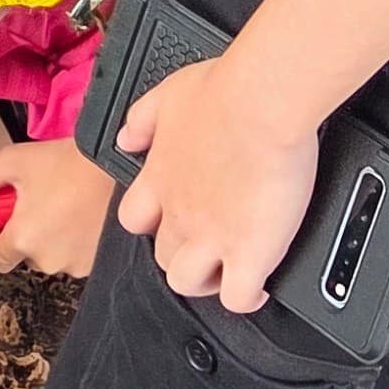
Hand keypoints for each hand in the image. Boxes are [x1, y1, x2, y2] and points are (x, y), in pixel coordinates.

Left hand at [0, 133, 116, 278]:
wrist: (121, 168)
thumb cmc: (70, 163)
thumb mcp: (15, 161)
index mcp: (23, 239)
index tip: (6, 224)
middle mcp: (49, 260)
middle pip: (27, 257)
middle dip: (30, 236)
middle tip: (42, 204)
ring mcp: (76, 265)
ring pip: (54, 258)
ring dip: (56, 240)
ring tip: (67, 206)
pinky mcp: (98, 264)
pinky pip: (77, 258)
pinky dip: (78, 243)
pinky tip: (84, 217)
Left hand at [113, 50, 319, 314]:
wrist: (260, 101)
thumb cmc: (223, 91)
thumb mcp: (167, 95)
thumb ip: (142, 120)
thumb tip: (128, 138)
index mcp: (159, 177)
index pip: (132, 219)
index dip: (152, 224)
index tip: (172, 219)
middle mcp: (178, 212)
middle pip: (161, 257)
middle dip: (182, 256)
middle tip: (210, 247)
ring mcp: (211, 237)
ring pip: (188, 283)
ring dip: (208, 282)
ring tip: (230, 270)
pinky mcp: (249, 252)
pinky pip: (238, 298)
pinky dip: (248, 298)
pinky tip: (261, 284)